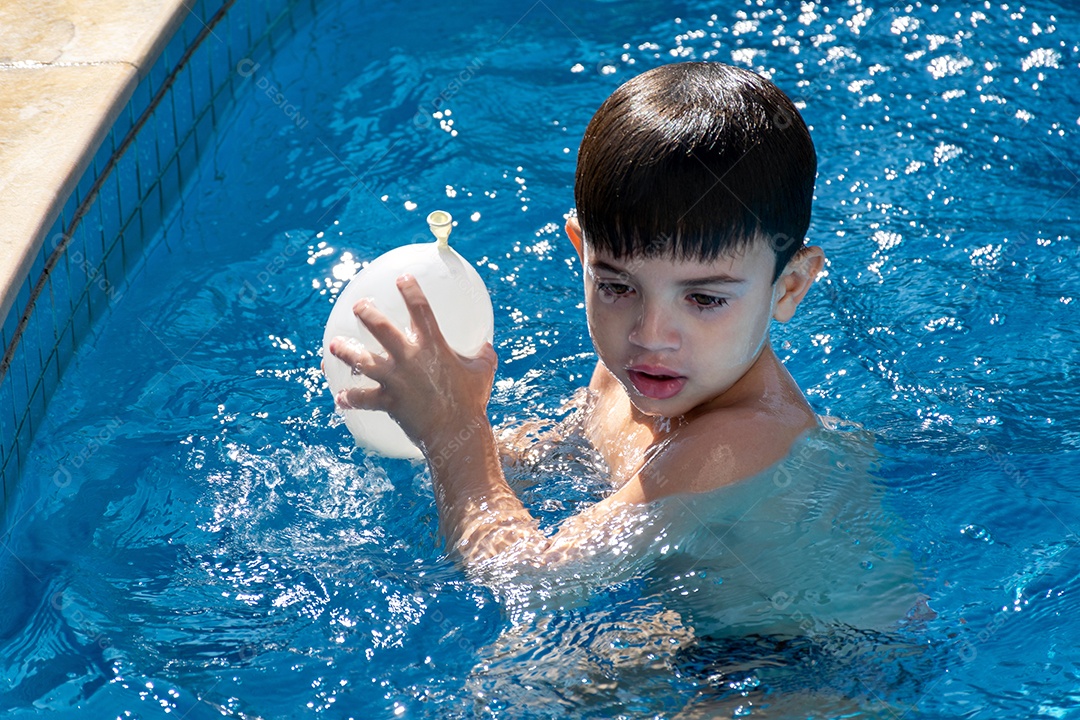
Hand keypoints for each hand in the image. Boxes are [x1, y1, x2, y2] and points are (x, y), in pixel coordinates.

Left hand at [327, 274, 497, 449]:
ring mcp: (397, 380)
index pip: (420, 309)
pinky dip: (350, 398)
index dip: (410, 291)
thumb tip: (487, 346)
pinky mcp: (389, 402)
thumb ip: (484, 355)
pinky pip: (363, 399)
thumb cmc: (472, 402)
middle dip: (367, 314)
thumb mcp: (483, 372)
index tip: (402, 279)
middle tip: (359, 306)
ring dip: (346, 352)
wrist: (457, 434)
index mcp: (433, 346)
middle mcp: (410, 358)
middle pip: (382, 329)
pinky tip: (340, 397)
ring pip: (364, 361)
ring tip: (334, 345)